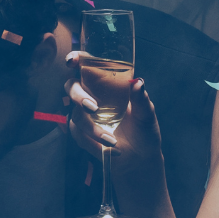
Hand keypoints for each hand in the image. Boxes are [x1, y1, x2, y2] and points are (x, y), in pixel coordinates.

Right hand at [63, 52, 164, 170]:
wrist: (140, 158)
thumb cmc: (144, 130)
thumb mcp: (147, 114)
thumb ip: (141, 99)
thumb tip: (138, 82)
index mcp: (106, 84)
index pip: (86, 66)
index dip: (76, 59)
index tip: (73, 61)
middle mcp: (92, 95)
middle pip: (71, 86)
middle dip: (77, 95)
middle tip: (92, 107)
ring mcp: (84, 114)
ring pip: (75, 114)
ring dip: (91, 128)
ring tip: (111, 140)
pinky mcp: (81, 132)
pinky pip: (77, 133)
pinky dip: (92, 141)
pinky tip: (109, 147)